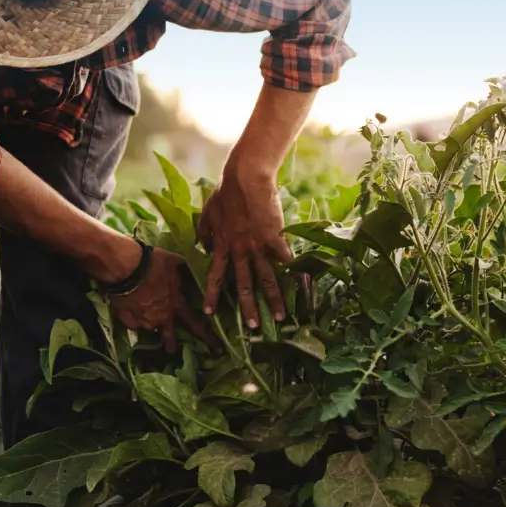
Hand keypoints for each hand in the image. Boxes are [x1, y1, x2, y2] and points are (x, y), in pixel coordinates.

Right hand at [109, 248, 212, 352]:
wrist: (125, 268)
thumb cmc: (153, 263)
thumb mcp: (174, 262)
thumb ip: (183, 269)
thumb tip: (190, 268)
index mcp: (177, 305)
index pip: (196, 325)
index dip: (209, 338)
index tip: (217, 350)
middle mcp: (162, 318)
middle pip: (170, 338)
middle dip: (172, 346)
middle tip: (172, 350)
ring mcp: (144, 322)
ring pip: (149, 330)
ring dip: (149, 327)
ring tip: (145, 322)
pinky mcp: (127, 321)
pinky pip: (133, 324)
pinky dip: (134, 320)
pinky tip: (131, 312)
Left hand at [197, 166, 292, 327]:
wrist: (245, 179)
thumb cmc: (226, 193)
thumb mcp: (208, 214)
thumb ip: (205, 232)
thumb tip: (204, 246)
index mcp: (222, 245)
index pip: (216, 276)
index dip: (212, 295)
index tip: (209, 313)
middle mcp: (239, 250)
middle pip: (243, 284)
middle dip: (248, 308)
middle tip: (253, 327)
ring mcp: (257, 245)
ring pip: (266, 278)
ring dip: (273, 299)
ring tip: (280, 316)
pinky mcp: (274, 236)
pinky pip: (283, 256)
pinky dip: (291, 268)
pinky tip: (300, 282)